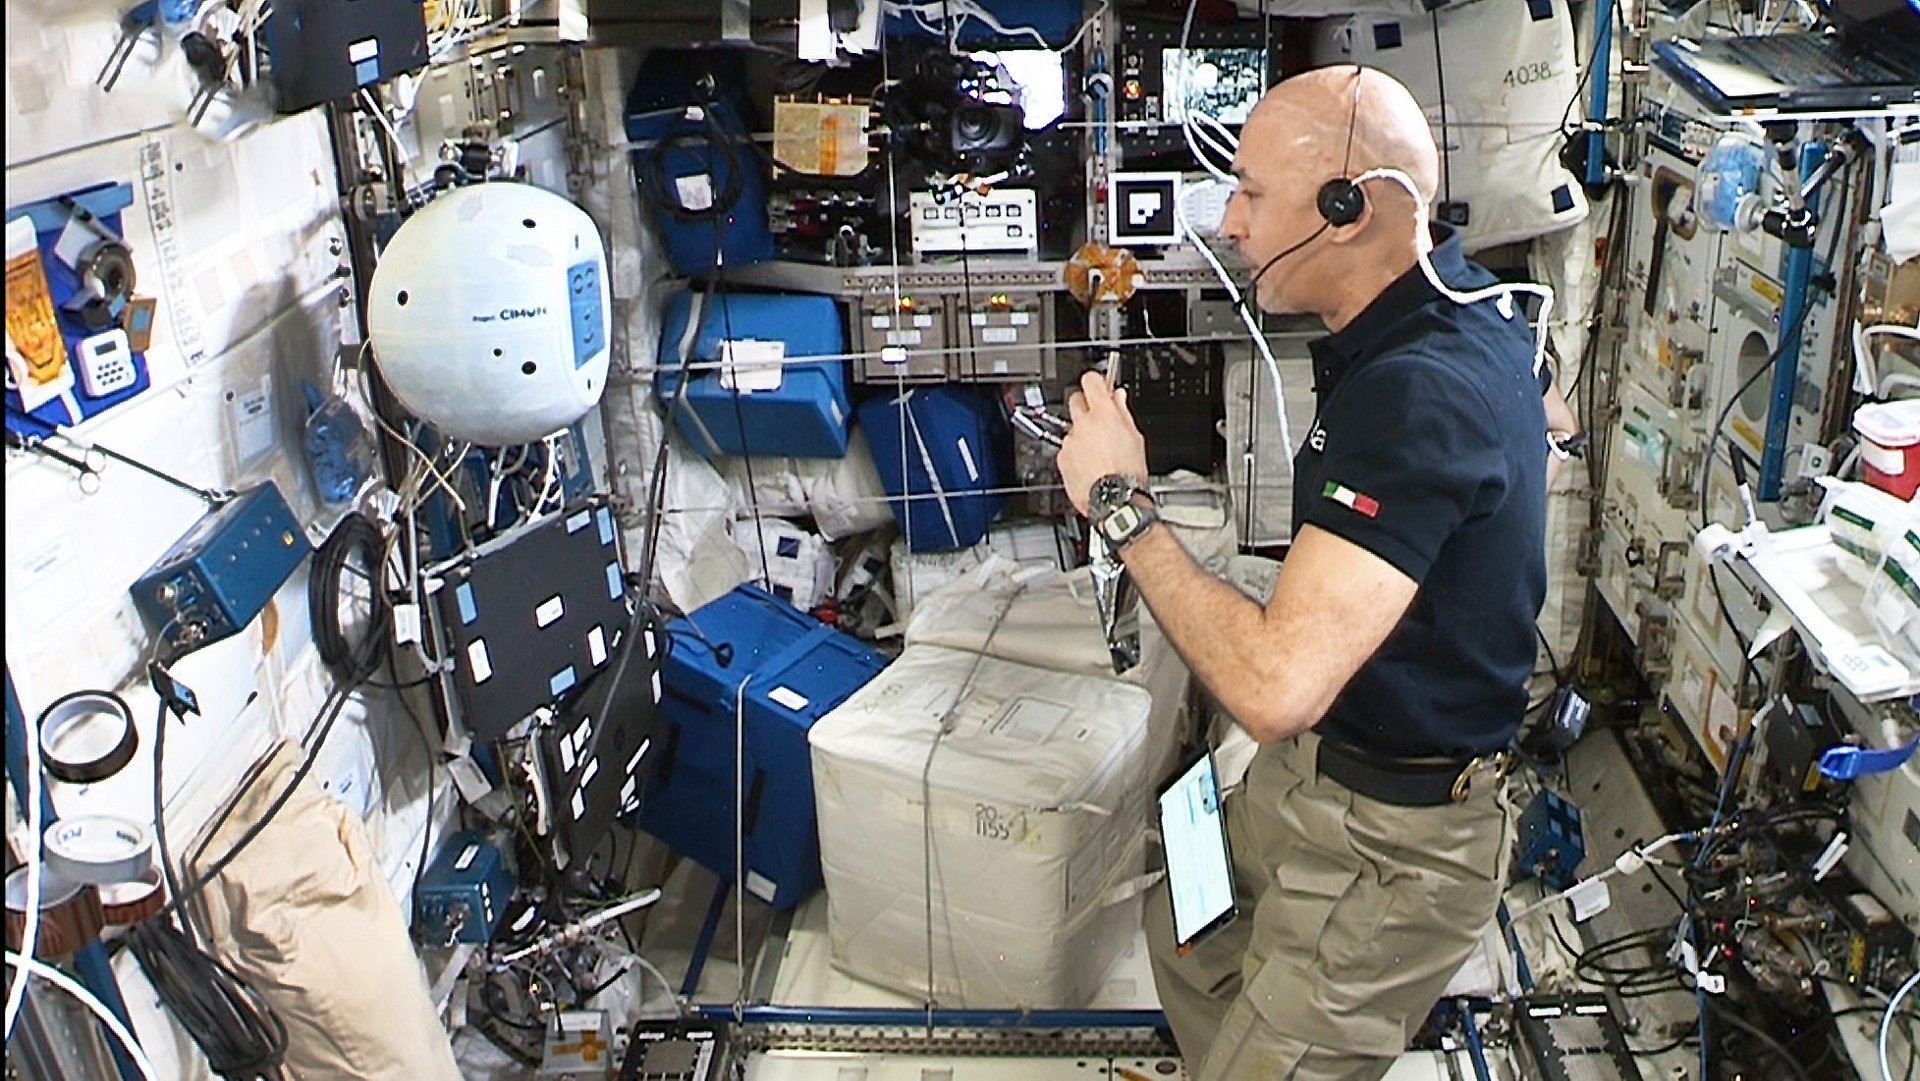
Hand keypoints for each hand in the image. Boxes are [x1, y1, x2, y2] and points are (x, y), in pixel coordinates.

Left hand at [1057, 370, 1149, 514]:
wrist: (1115, 500)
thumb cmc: (1128, 473)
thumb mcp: (1135, 437)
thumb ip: (1123, 412)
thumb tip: (1118, 397)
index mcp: (1104, 414)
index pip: (1091, 381)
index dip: (1096, 382)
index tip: (1099, 386)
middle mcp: (1083, 424)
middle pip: (1076, 400)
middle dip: (1085, 406)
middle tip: (1098, 419)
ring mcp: (1070, 441)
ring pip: (1072, 429)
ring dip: (1082, 435)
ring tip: (1098, 452)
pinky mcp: (1062, 458)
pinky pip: (1067, 449)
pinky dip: (1075, 454)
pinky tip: (1090, 465)